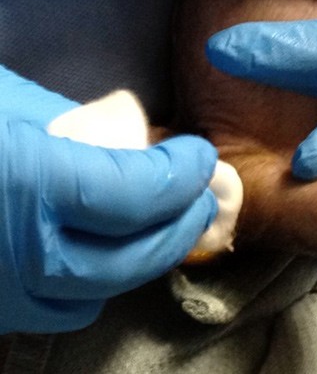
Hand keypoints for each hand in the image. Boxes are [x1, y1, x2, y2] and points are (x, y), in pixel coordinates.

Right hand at [0, 67, 217, 333]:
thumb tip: (131, 140)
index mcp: (28, 185)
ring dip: (142, 259)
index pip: (135, 194)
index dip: (180, 175)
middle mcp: (17, 254)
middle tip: (202, 192)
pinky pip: (57, 309)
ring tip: (165, 221)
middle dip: (179, 225)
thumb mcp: (6, 102)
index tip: (198, 154)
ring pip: (97, 295)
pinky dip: (94, 282)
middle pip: (129, 259)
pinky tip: (104, 249)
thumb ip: (71, 125)